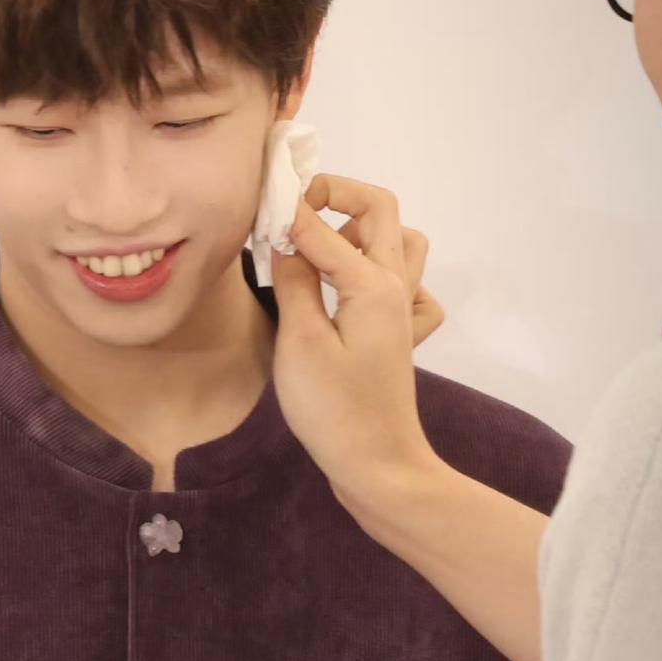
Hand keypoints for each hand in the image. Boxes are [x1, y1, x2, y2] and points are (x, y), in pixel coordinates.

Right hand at [266, 173, 443, 508]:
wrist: (378, 466)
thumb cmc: (334, 409)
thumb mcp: (300, 343)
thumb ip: (293, 282)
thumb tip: (284, 239)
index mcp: (372, 283)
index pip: (323, 225)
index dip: (286, 208)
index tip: (253, 202)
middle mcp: (396, 287)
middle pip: (380, 210)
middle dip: (338, 194)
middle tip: (294, 208)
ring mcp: (403, 311)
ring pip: (400, 243)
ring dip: (362, 230)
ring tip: (321, 247)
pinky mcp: (400, 336)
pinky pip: (408, 288)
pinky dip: (385, 277)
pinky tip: (353, 295)